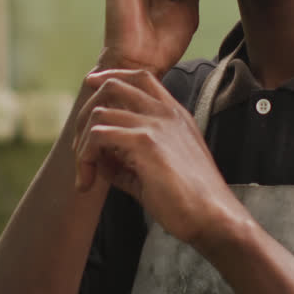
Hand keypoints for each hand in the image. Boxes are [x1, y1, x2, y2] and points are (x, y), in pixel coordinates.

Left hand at [72, 69, 244, 247]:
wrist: (213, 217)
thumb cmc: (187, 202)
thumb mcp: (154, 173)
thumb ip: (126, 161)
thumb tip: (98, 160)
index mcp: (174, 115)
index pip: (139, 76)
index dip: (110, 77)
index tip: (90, 86)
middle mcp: (166, 112)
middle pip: (113, 85)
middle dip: (86, 113)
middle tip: (80, 150)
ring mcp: (156, 124)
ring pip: (99, 113)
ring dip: (82, 144)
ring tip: (85, 174)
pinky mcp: (145, 142)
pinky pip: (98, 135)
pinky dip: (85, 157)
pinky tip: (88, 181)